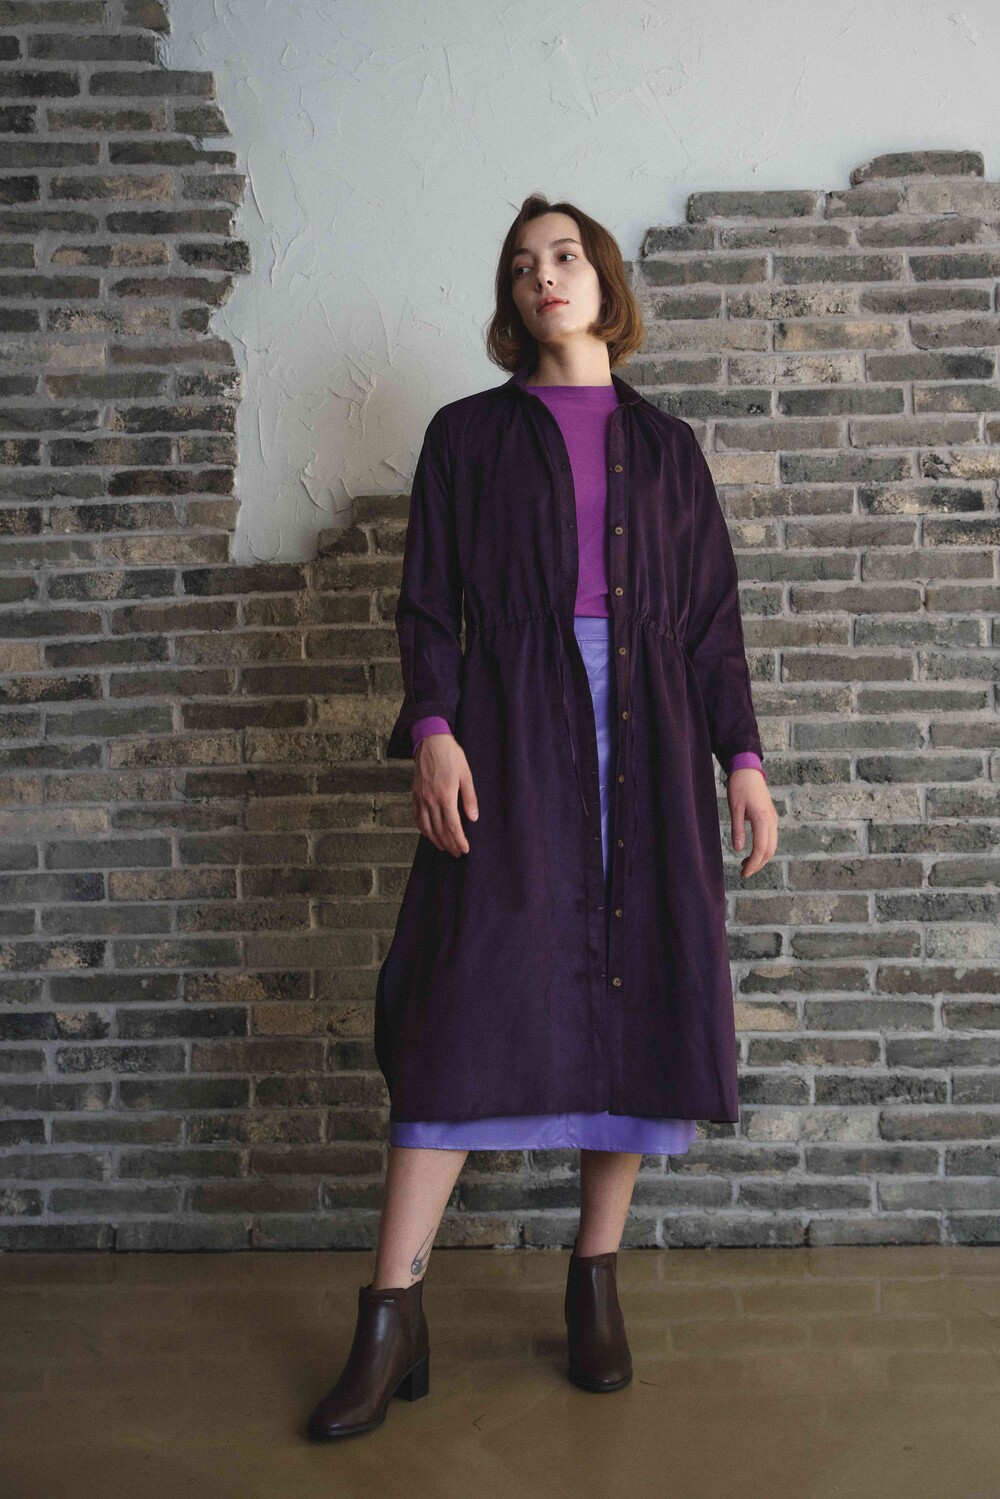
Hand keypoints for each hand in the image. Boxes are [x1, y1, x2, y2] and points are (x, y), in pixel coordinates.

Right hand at [412, 734, 478, 856]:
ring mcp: (421, 798)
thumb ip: (469, 798)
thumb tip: (473, 818)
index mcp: (445, 795)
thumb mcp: (466, 775)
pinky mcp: (415, 795)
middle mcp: (431, 800)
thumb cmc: (451, 756)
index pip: (452, 826)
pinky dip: (423, 829)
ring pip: (427, 827)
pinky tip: (429, 834)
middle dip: (449, 844)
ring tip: (444, 848)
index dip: (459, 840)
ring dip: (436, 840)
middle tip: (457, 853)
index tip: (465, 849)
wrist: (430, 742)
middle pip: (440, 830)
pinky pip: (417, 817)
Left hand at [727, 768, 777, 878]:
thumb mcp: (734, 808)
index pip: (761, 849)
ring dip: (762, 857)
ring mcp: (773, 819)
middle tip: (744, 872)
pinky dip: (764, 848)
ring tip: (746, 864)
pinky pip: (771, 838)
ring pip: (772, 845)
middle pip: (770, 850)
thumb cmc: (739, 787)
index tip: (744, 873)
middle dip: (758, 864)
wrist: (748, 771)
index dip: (753, 864)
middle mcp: (771, 821)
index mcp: (762, 819)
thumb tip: (739, 850)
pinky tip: (752, 851)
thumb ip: (737, 829)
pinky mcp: (771, 817)